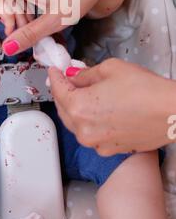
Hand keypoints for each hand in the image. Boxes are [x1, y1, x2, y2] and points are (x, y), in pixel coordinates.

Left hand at [49, 58, 175, 155]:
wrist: (171, 112)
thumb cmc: (144, 89)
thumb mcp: (110, 69)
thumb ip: (85, 74)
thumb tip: (73, 76)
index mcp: (78, 108)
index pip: (58, 90)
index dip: (55, 77)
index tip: (55, 70)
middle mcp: (83, 130)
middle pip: (63, 109)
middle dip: (63, 93)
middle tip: (68, 79)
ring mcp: (97, 143)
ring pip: (77, 124)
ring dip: (76, 108)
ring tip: (85, 93)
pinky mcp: (111, 150)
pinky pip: (92, 134)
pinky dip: (91, 122)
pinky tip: (101, 110)